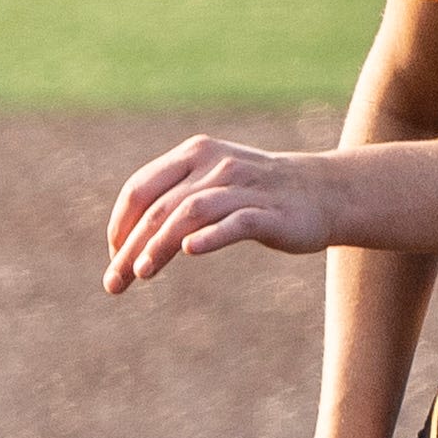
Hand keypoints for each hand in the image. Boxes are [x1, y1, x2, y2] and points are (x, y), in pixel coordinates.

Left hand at [103, 137, 334, 293]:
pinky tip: (190, 251)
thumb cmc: (257, 194)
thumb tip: (126, 240)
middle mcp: (215, 165)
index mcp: (194, 154)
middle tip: (113, 282)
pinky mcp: (269, 213)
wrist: (324, 191)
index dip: (120, 225)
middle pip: (160, 207)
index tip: (114, 257)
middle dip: (130, 247)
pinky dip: (210, 236)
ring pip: (190, 213)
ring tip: (141, 272)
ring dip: (160, 244)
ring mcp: (243, 187)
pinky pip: (235, 223)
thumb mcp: (211, 184)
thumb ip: (173, 201)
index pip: (140, 188)